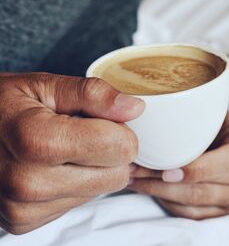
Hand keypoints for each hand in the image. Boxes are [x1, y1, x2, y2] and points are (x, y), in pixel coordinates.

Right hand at [0, 73, 143, 233]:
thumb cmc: (2, 106)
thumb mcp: (45, 86)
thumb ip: (93, 94)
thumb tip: (135, 108)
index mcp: (37, 142)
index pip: (121, 148)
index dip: (121, 130)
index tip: (103, 120)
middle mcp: (30, 184)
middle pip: (117, 175)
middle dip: (110, 152)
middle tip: (83, 133)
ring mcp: (25, 208)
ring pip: (101, 191)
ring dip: (93, 169)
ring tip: (62, 149)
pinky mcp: (25, 222)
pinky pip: (78, 203)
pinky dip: (74, 184)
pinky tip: (51, 167)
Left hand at [129, 113, 228, 219]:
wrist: (216, 137)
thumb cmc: (205, 119)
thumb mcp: (205, 107)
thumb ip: (192, 103)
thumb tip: (147, 101)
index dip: (198, 169)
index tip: (167, 171)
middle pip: (204, 188)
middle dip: (163, 183)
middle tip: (134, 172)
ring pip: (194, 203)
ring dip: (158, 193)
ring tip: (133, 179)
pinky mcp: (224, 211)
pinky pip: (192, 215)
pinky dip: (167, 203)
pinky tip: (147, 189)